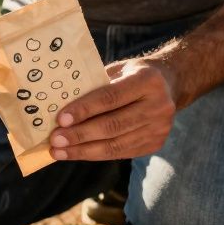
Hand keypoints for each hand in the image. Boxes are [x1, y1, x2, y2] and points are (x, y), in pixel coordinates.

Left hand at [50, 57, 178, 160]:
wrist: (168, 85)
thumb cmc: (130, 75)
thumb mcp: (117, 70)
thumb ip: (94, 84)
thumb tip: (58, 103)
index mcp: (147, 80)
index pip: (110, 97)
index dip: (84, 110)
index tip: (60, 119)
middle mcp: (158, 105)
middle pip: (113, 125)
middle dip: (80, 135)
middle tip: (55, 140)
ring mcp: (160, 128)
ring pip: (115, 145)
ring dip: (83, 150)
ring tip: (59, 151)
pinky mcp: (156, 144)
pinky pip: (120, 153)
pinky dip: (95, 154)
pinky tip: (76, 153)